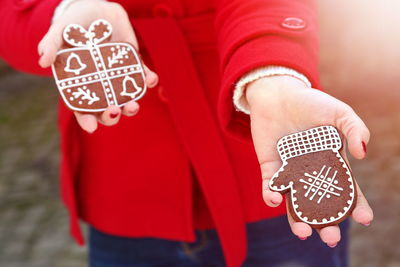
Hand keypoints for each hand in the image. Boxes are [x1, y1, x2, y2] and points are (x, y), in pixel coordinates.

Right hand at [38, 0, 157, 132]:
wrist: (96, 9)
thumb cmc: (75, 23)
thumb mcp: (60, 31)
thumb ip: (51, 44)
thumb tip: (43, 61)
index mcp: (81, 84)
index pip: (82, 107)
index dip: (86, 119)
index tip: (91, 127)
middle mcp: (101, 85)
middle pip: (107, 109)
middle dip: (111, 115)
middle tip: (114, 110)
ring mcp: (118, 77)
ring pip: (127, 99)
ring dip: (132, 106)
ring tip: (133, 105)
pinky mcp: (133, 65)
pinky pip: (143, 76)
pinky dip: (148, 80)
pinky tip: (151, 79)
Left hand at [246, 75, 372, 246]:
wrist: (278, 93)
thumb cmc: (311, 102)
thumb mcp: (339, 113)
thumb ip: (355, 130)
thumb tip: (362, 155)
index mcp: (332, 164)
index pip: (346, 191)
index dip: (356, 206)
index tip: (364, 219)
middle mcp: (311, 174)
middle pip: (320, 206)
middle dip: (326, 224)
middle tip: (330, 237)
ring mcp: (290, 173)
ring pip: (294, 204)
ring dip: (297, 220)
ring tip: (303, 232)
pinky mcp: (270, 168)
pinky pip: (270, 186)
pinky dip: (271, 195)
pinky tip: (274, 198)